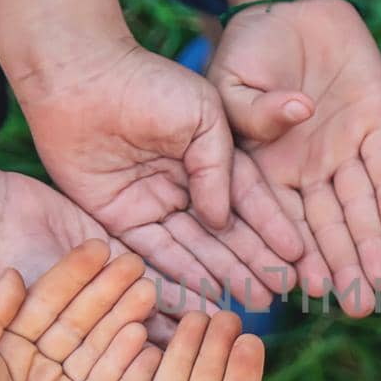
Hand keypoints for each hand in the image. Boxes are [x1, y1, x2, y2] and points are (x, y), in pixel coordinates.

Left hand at [0, 242, 154, 380]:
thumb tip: (16, 274)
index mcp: (10, 343)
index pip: (48, 300)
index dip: (73, 274)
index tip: (99, 246)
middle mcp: (42, 364)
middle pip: (81, 319)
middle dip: (108, 290)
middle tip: (136, 264)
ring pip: (101, 346)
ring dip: (125, 318)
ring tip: (148, 292)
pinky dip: (128, 360)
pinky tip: (143, 334)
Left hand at [19, 36, 304, 307]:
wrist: (83, 79)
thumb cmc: (147, 84)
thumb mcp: (203, 116)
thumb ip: (218, 167)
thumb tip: (221, 220)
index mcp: (211, 156)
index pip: (249, 199)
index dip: (273, 227)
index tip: (297, 255)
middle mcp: (186, 185)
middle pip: (226, 232)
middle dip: (254, 261)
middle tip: (280, 291)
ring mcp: (153, 204)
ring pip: (196, 249)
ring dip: (224, 275)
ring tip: (254, 301)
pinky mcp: (120, 219)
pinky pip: (155, 255)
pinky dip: (181, 277)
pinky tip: (208, 297)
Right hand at [210, 0, 380, 315]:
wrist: (292, 7)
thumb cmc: (249, 47)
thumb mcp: (232, 80)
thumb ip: (251, 111)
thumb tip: (288, 115)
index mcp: (262, 170)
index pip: (275, 219)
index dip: (289, 252)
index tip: (302, 286)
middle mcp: (305, 172)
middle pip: (324, 226)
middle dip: (341, 266)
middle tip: (357, 306)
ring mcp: (341, 152)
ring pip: (359, 207)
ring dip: (372, 245)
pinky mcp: (375, 128)